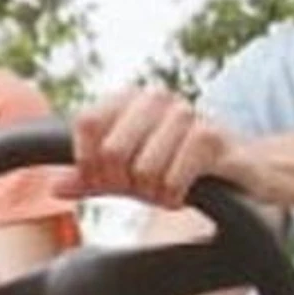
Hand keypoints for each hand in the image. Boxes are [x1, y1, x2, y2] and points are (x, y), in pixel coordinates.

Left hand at [69, 87, 254, 207]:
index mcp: (129, 98)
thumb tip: (55, 187)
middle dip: (121, 181)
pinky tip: (184, 192)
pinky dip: (173, 196)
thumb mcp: (126, 174)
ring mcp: (187, 115)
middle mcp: (157, 98)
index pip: (87, 122)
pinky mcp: (212, 138)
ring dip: (151, 192)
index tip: (99, 179)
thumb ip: (89, 178)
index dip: (86, 160)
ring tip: (165, 188)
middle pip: (111, 149)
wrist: (238, 168)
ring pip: (143, 169)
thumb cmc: (175, 167)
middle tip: (138, 188)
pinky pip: (172, 178)